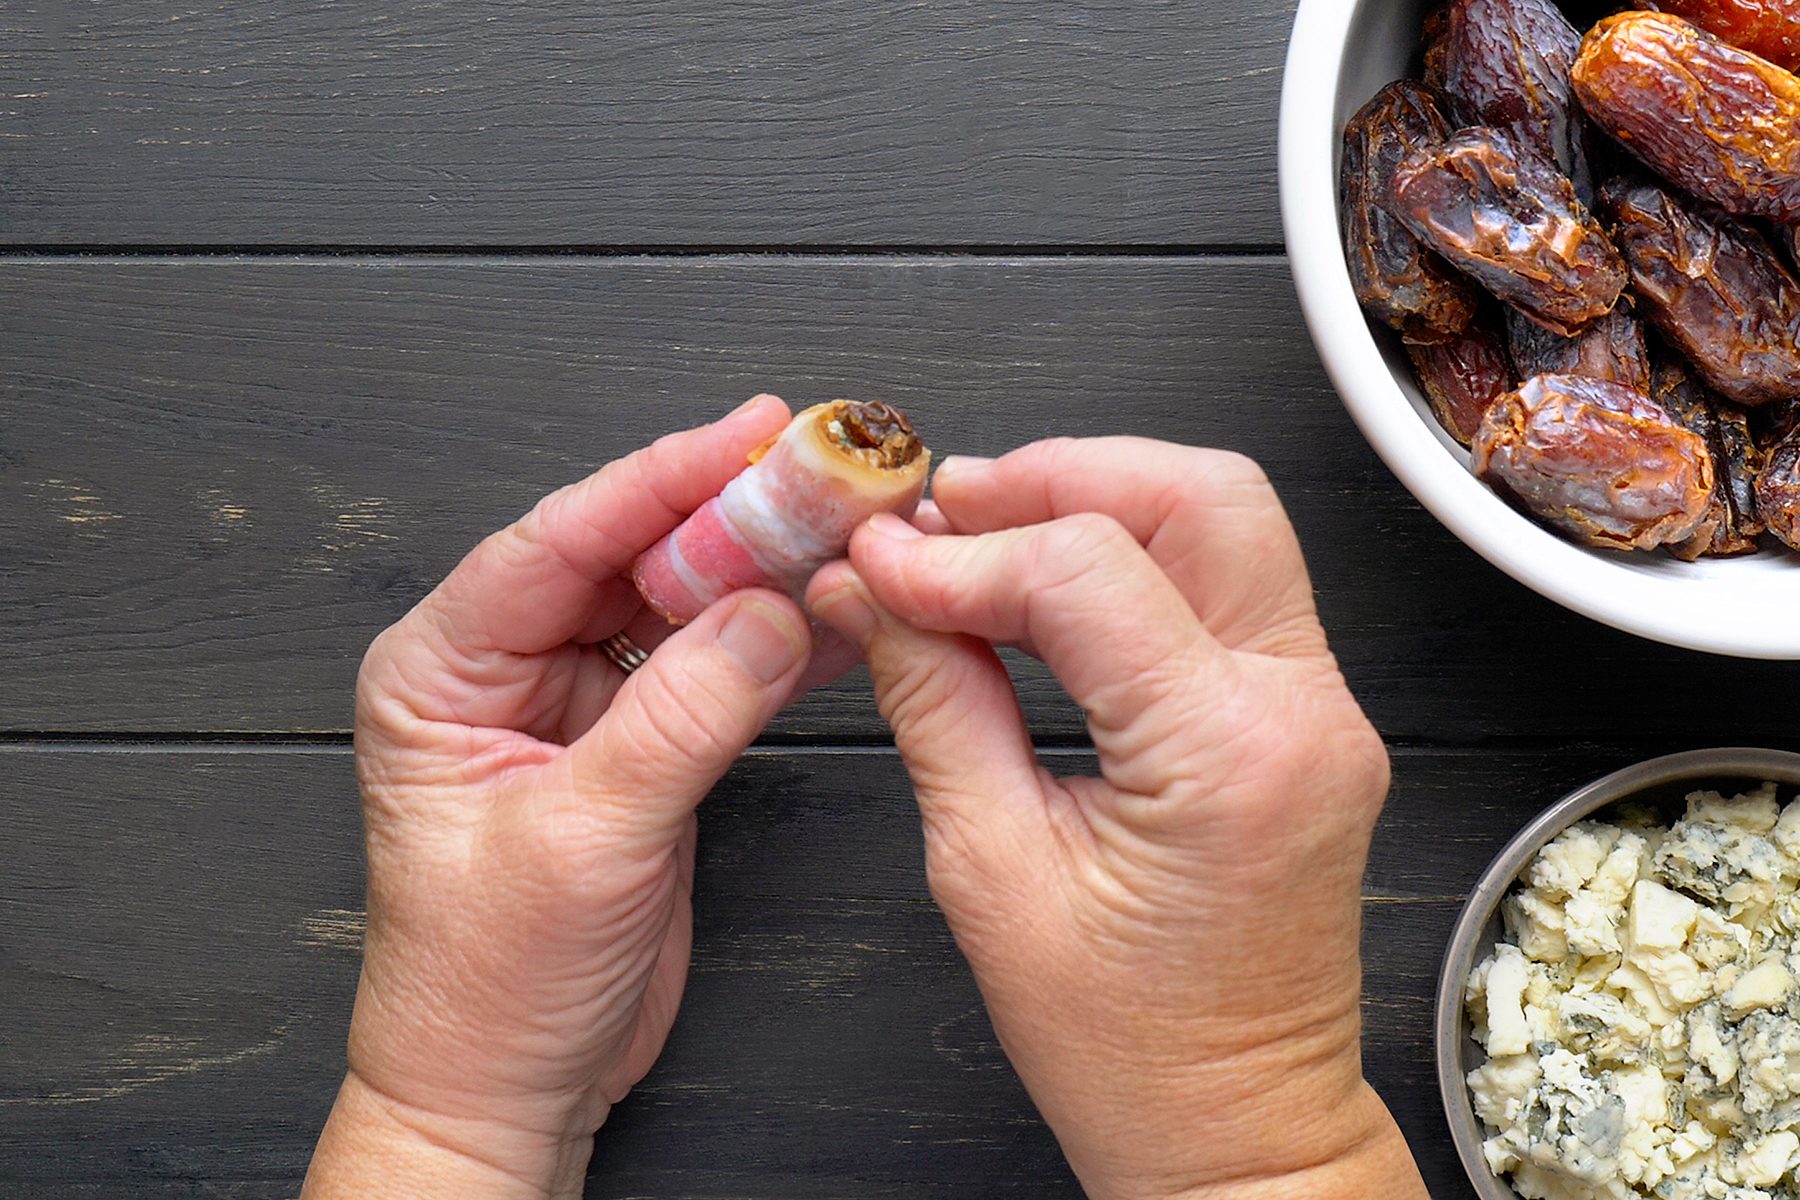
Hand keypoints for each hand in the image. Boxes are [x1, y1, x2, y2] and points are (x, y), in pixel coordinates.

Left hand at [305, 395, 825, 1198]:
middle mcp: (507, 670)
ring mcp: (579, 704)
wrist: (508, 1086)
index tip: (747, 435)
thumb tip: (767, 613)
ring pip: (680, 603)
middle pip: (628, 556)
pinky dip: (778, 643)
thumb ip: (678, 719)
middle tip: (820, 473)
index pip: (558, 541)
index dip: (660, 479)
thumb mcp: (580, 840)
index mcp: (442, 670)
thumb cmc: (485, 984)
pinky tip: (837, 615)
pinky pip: (715, 668)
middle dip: (727, 515)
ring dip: (763, 570)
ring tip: (846, 528)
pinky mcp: (640, 744)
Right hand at [807, 439, 1427, 1199]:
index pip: (1085, 572)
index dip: (962, 551)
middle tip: (945, 509)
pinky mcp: (1309, 715)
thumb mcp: (992, 874)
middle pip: (1198, 494)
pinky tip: (1047, 586)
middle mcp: (1303, 711)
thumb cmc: (1131, 1051)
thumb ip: (934, 703)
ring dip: (1100, 502)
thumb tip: (873, 594)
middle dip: (1056, 476)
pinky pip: (1230, 585)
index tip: (879, 562)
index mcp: (1228, 758)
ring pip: (1227, 519)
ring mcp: (1323, 708)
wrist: (1237, 1132)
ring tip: (984, 535)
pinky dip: (1135, 558)